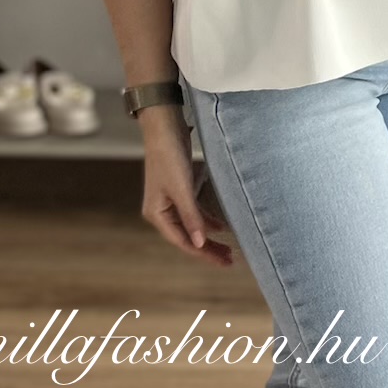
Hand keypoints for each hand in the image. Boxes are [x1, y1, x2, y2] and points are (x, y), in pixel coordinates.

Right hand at [140, 107, 233, 265]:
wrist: (164, 126)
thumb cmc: (169, 156)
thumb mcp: (182, 188)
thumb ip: (192, 217)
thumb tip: (200, 243)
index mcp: (157, 214)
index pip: (183, 242)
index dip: (203, 253)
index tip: (223, 262)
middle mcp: (162, 210)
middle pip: (187, 236)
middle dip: (207, 249)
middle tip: (229, 260)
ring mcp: (170, 200)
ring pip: (192, 225)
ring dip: (209, 236)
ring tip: (228, 248)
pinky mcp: (180, 189)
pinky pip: (194, 211)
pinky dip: (207, 219)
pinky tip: (220, 226)